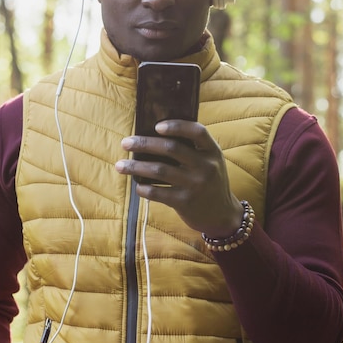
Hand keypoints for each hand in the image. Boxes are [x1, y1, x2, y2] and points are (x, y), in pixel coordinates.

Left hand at [115, 119, 243, 236]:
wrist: (222, 215)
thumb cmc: (210, 182)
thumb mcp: (211, 162)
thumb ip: (194, 149)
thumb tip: (156, 135)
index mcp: (212, 151)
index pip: (197, 131)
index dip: (177, 126)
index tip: (156, 126)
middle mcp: (206, 166)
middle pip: (171, 148)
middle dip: (144, 144)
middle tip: (126, 143)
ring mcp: (195, 185)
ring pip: (159, 170)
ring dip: (136, 167)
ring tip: (120, 165)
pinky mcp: (185, 202)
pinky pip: (158, 193)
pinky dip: (144, 188)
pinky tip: (136, 186)